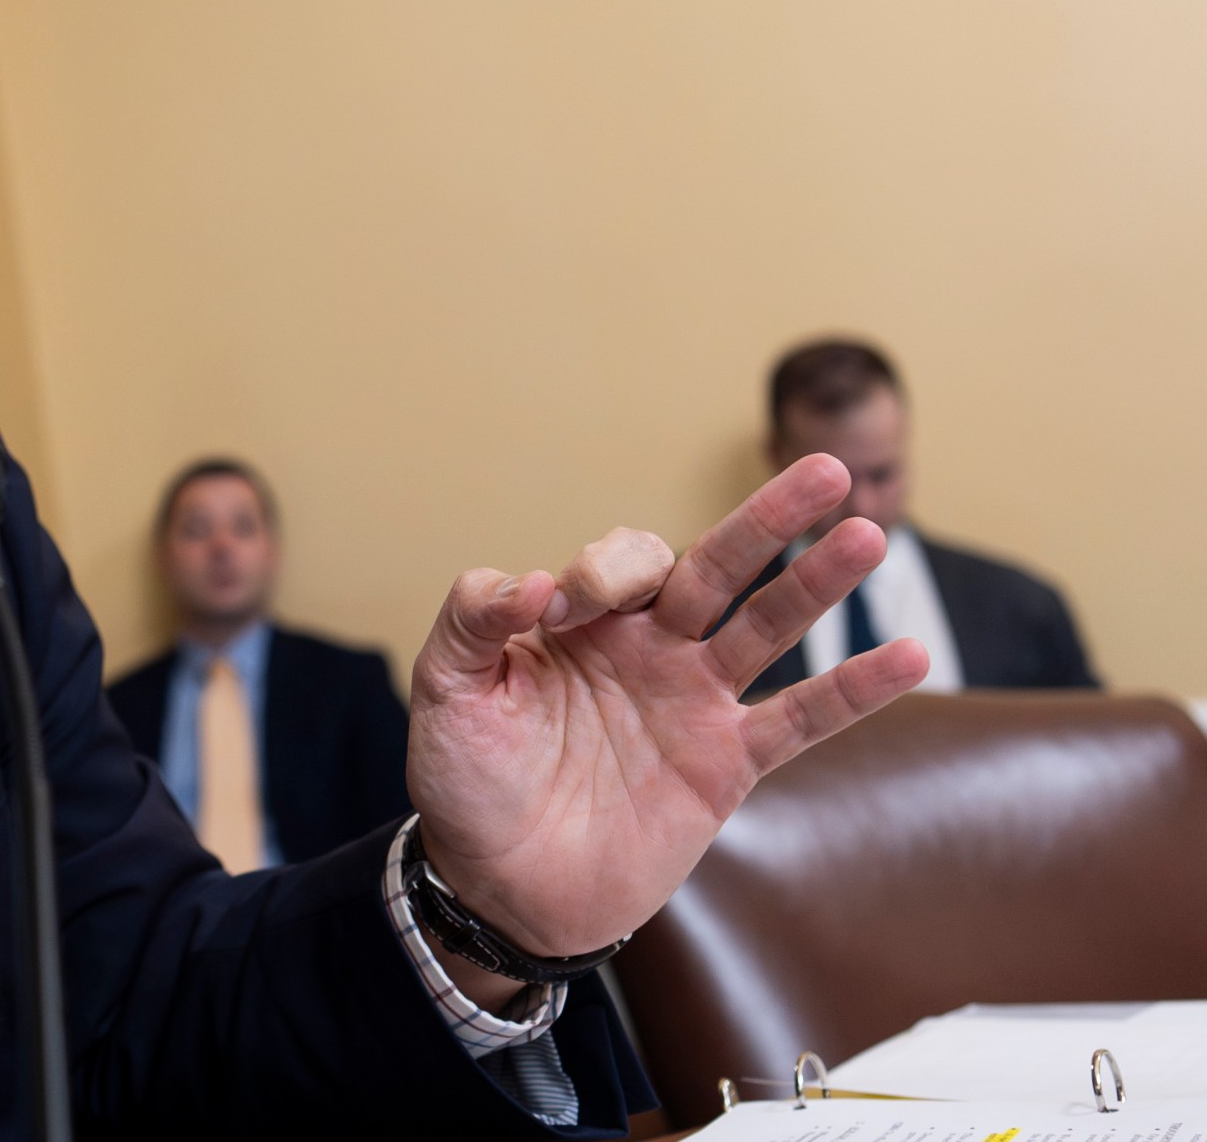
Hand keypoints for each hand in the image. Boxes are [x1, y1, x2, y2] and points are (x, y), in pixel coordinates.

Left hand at [405, 454, 929, 966]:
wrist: (500, 886)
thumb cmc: (467, 783)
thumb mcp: (445, 693)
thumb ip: (470, 623)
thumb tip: (530, 582)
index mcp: (580, 621)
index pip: (622, 563)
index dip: (603, 572)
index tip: (562, 611)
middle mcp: (646, 648)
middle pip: (716, 566)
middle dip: (766, 519)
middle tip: (823, 468)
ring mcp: (692, 702)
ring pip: (767, 626)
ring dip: (818, 581)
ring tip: (869, 532)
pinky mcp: (726, 764)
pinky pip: (800, 718)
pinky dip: (854, 691)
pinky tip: (908, 654)